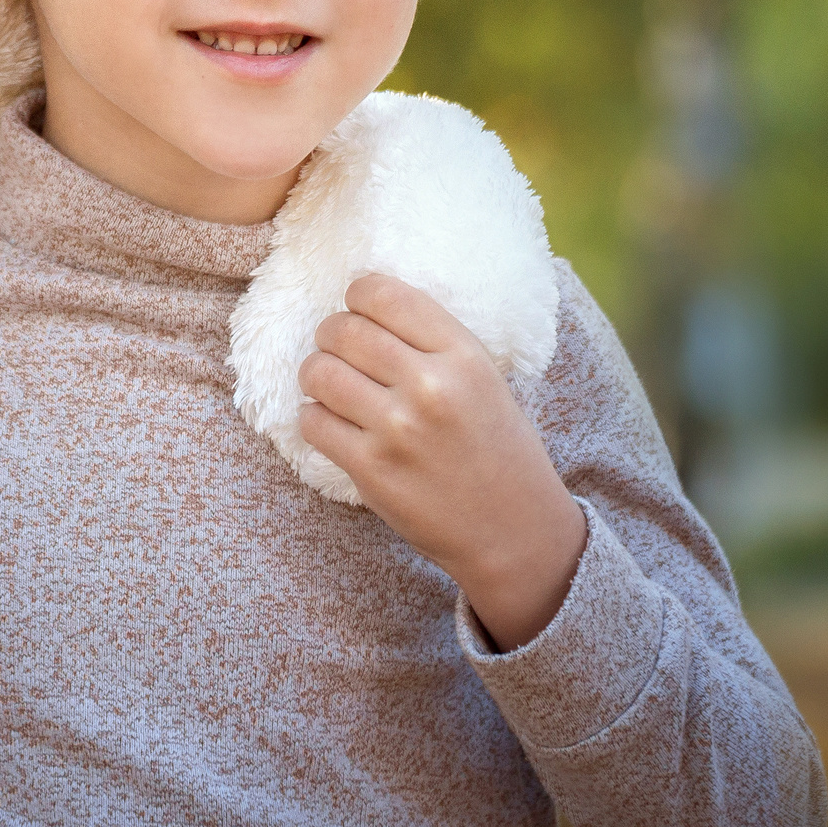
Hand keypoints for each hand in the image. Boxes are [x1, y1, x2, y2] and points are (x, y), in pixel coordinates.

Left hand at [297, 274, 588, 650]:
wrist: (515, 532)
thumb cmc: (498, 449)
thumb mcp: (484, 379)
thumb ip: (433, 342)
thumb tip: (366, 305)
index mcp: (464, 356)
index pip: (383, 294)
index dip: (358, 295)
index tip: (358, 309)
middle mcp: (430, 387)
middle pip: (342, 329)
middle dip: (331, 335)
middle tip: (339, 350)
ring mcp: (396, 430)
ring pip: (317, 371)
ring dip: (316, 374)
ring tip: (333, 386)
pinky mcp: (370, 469)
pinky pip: (312, 421)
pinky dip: (315, 418)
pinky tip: (335, 424)